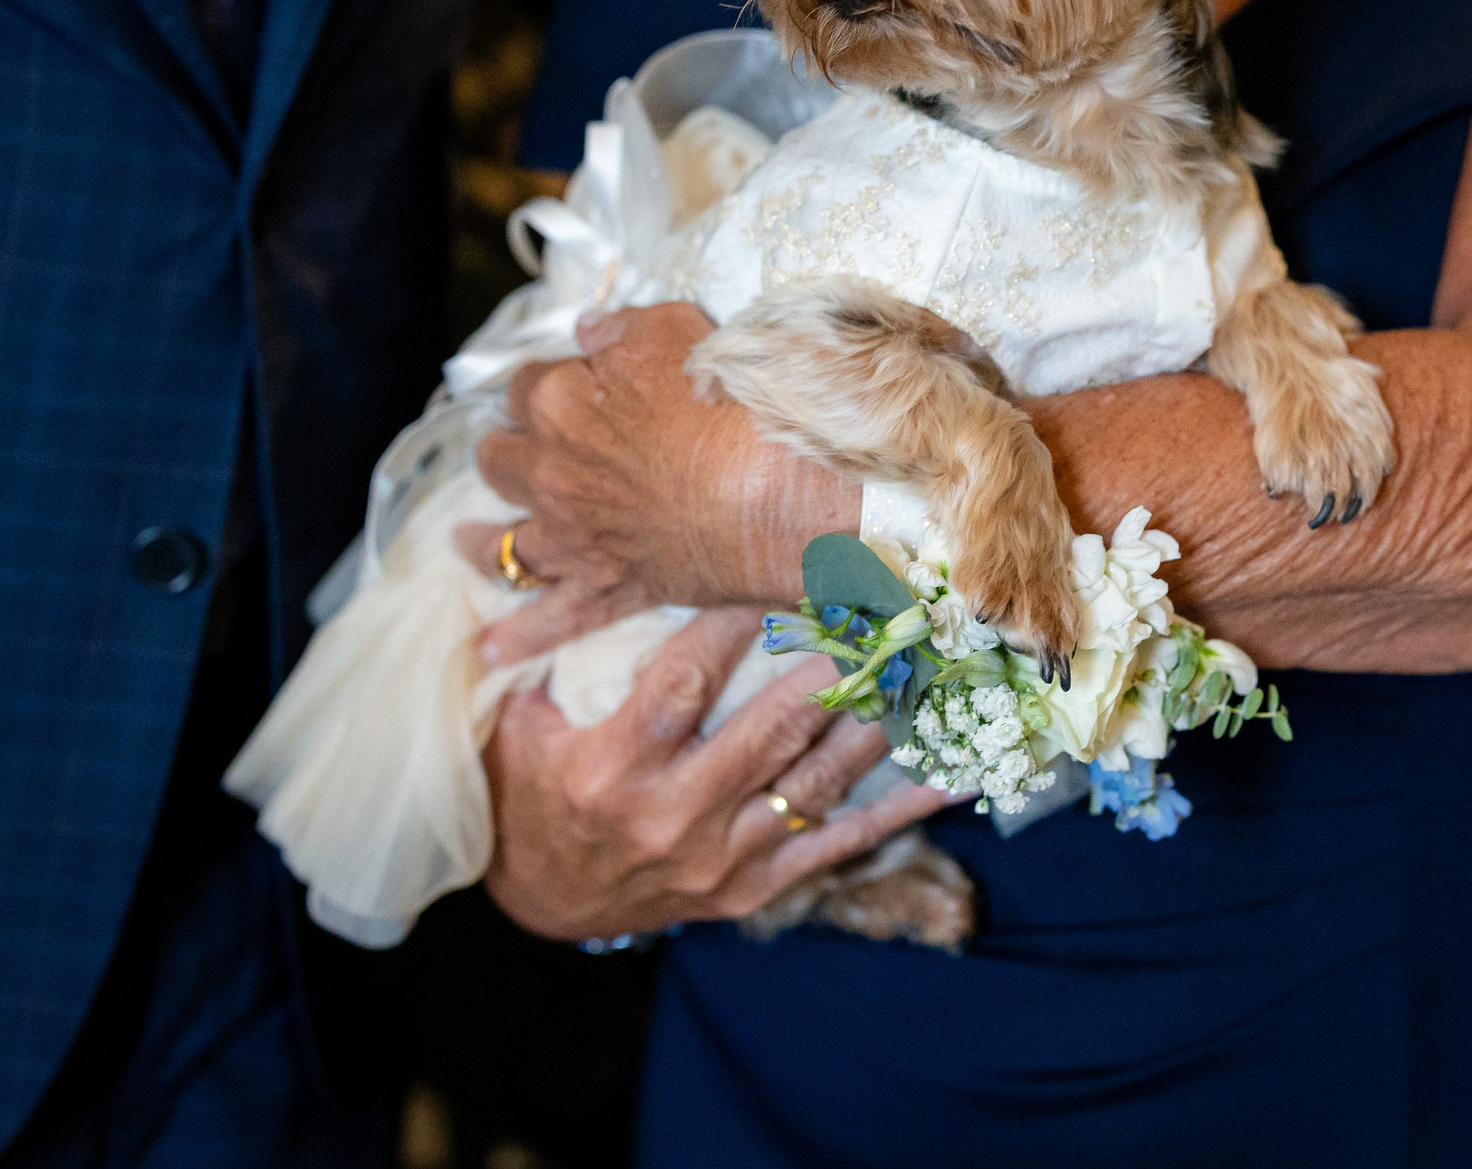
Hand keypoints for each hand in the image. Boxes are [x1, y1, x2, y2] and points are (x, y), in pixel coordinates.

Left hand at [473, 303, 855, 665]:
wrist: (773, 491)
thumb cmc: (729, 403)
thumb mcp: (676, 329)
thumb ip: (621, 327)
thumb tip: (587, 329)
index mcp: (557, 401)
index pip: (525, 383)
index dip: (547, 380)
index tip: (569, 382)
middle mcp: (548, 471)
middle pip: (498, 457)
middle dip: (506, 447)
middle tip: (521, 446)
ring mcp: (572, 534)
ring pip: (504, 541)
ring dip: (482, 540)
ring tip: (465, 540)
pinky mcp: (607, 585)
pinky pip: (553, 616)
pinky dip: (519, 634)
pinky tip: (489, 647)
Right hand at [483, 606, 953, 940]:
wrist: (545, 904)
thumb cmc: (537, 792)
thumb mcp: (521, 727)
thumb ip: (557, 660)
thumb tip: (593, 571)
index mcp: (611, 769)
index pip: (683, 682)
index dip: (732, 624)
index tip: (775, 568)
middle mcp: (671, 817)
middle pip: (768, 731)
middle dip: (830, 667)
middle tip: (882, 609)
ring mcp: (718, 860)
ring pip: (814, 784)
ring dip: (875, 723)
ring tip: (923, 667)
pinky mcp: (751, 888)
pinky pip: (836, 846)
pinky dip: (899, 811)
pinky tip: (950, 774)